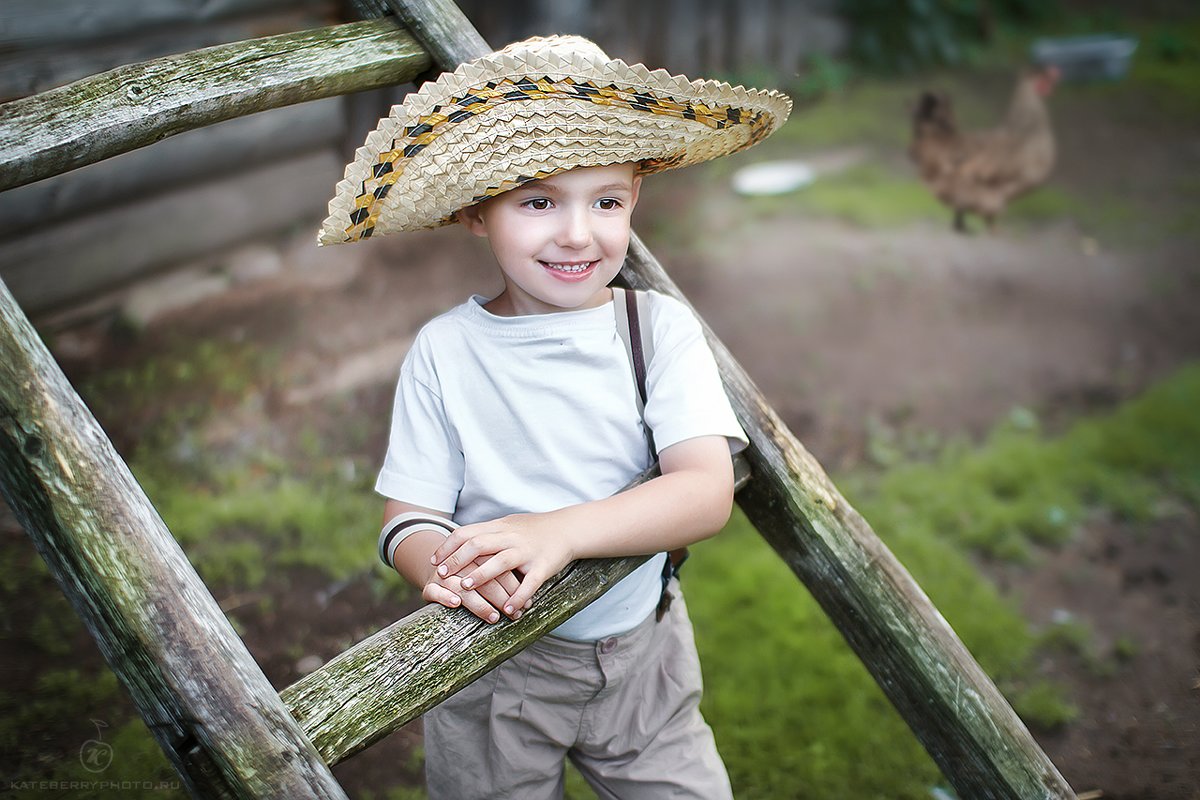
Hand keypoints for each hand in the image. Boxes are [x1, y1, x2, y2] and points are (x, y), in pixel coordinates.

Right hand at [423, 556, 525, 622]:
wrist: (442, 563)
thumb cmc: (473, 571)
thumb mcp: (489, 567)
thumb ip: (504, 578)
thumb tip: (527, 602)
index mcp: (479, 552)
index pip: (499, 567)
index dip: (514, 587)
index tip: (525, 605)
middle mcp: (461, 562)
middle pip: (482, 578)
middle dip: (500, 598)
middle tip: (513, 615)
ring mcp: (444, 574)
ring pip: (461, 586)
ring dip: (479, 603)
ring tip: (493, 616)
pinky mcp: (430, 586)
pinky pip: (435, 591)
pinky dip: (445, 597)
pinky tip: (456, 603)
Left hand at [431, 514, 573, 617]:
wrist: (568, 528)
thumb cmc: (534, 530)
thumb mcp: (509, 524)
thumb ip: (487, 533)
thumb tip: (461, 540)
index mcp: (500, 527)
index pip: (468, 533)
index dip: (449, 546)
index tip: (435, 561)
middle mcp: (512, 537)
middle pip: (479, 544)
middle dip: (458, 559)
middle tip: (443, 574)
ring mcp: (527, 551)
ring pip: (501, 561)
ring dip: (482, 574)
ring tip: (466, 587)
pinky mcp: (543, 566)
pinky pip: (530, 582)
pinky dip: (518, 596)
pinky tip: (508, 609)